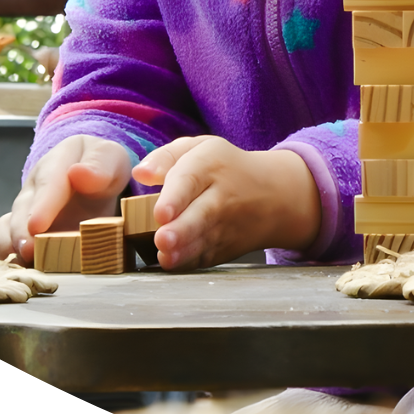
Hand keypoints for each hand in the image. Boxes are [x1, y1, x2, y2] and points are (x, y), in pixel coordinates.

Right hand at [0, 134, 132, 265]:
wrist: (96, 177)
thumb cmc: (103, 168)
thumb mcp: (111, 159)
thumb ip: (100, 165)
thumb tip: (79, 174)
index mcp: (58, 162)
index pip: (48, 181)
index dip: (42, 205)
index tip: (37, 226)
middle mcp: (35, 186)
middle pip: (23, 208)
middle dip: (22, 231)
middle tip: (28, 252)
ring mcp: (26, 209)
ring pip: (7, 226)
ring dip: (13, 245)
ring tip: (24, 264)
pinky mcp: (23, 231)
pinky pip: (4, 240)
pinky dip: (8, 255)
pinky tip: (20, 270)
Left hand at [131, 137, 319, 270]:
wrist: (273, 196)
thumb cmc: (225, 168)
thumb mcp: (199, 148)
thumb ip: (165, 157)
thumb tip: (140, 172)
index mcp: (210, 166)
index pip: (190, 180)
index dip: (175, 197)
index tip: (160, 213)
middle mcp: (220, 198)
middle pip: (201, 215)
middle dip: (182, 229)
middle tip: (163, 239)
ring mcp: (226, 227)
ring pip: (204, 241)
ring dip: (184, 252)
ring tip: (165, 257)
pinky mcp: (226, 249)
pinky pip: (208, 258)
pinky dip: (191, 263)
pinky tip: (174, 264)